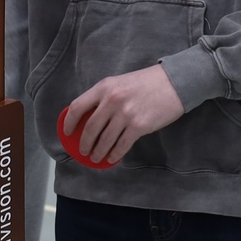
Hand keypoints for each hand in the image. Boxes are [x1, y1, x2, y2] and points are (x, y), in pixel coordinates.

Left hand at [62, 64, 184, 165]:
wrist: (173, 83)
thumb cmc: (144, 83)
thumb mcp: (118, 83)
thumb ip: (103, 97)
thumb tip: (88, 117)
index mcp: (104, 87)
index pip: (77, 107)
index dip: (69, 122)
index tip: (67, 132)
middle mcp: (112, 100)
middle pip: (90, 127)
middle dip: (84, 142)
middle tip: (82, 150)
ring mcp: (125, 114)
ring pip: (105, 139)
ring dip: (98, 151)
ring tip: (95, 157)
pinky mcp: (139, 126)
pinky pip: (122, 145)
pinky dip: (114, 154)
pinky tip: (111, 158)